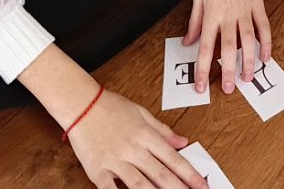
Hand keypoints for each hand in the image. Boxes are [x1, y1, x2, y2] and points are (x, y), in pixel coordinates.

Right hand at [68, 90, 207, 188]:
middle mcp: (133, 149)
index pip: (174, 159)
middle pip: (161, 174)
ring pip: (140, 184)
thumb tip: (183, 141)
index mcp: (146, 135)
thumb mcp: (141, 112)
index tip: (202, 186)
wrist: (81, 103)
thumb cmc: (110, 106)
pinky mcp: (97, 170)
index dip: (190, 175)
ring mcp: (115, 160)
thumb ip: (163, 130)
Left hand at [185, 0, 270, 93]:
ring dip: (249, 61)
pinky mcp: (258, 4)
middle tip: (230, 89)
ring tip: (249, 77)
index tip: (201, 87)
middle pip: (228, 49)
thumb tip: (187, 43)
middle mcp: (228, 15)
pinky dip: (266, 43)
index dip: (203, 69)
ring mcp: (245, 10)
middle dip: (229, 71)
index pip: (206, 48)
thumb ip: (194, 23)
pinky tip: (266, 56)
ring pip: (248, 41)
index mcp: (211, 15)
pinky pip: (263, 27)